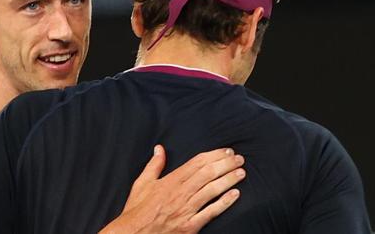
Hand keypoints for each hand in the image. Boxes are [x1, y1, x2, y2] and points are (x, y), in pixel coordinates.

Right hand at [99, 145, 244, 233]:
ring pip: (212, 190)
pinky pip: (210, 213)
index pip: (197, 163)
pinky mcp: (190, 226)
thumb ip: (154, 165)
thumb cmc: (137, 210)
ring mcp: (186, 210)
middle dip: (226, 164)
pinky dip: (224, 203)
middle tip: (239, 159)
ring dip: (228, 180)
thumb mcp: (142, 183)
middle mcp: (180, 193)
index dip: (214, 155)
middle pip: (208, 174)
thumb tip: (159, 149)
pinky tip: (235, 195)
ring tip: (241, 173)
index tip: (226, 151)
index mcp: (170, 181)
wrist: (133, 233)